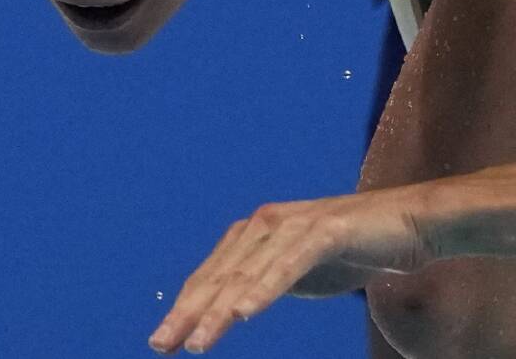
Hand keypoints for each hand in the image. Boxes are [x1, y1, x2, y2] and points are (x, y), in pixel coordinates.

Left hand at [149, 187, 431, 354]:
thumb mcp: (295, 272)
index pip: (210, 277)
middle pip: (218, 277)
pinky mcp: (324, 231)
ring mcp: (292, 226)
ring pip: (246, 274)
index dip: (184, 308)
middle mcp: (263, 224)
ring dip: (219, 311)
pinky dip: (264, 290)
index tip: (160, 341)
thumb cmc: (348, 250)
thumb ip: (262, 283)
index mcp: (251, 235)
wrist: (406, 222)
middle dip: (187, 313)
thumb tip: (231, 308)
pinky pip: (288, 266)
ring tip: (196, 341)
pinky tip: (244, 313)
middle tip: (160, 344)